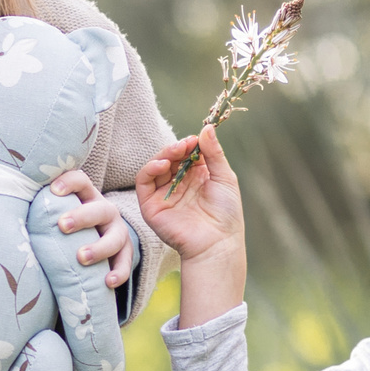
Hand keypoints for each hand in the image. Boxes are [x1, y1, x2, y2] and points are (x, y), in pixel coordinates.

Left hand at [46, 168, 137, 288]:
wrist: (95, 238)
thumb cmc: (65, 225)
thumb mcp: (54, 213)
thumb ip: (38, 211)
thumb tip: (2, 216)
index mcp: (85, 196)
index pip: (81, 181)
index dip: (69, 182)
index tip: (53, 190)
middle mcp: (104, 210)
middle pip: (98, 209)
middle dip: (81, 217)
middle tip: (62, 225)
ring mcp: (117, 230)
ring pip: (115, 236)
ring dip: (99, 247)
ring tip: (81, 258)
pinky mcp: (125, 251)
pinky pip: (125, 262)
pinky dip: (119, 272)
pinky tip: (108, 282)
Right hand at [136, 128, 248, 328]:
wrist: (217, 243)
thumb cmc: (226, 214)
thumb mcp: (225, 177)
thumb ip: (214, 153)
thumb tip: (206, 127)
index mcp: (196, 177)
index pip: (186, 153)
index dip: (189, 144)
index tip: (195, 139)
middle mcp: (178, 184)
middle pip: (169, 158)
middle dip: (176, 148)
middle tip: (186, 144)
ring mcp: (163, 194)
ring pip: (155, 166)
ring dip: (163, 155)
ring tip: (176, 152)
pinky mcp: (151, 206)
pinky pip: (144, 182)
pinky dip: (150, 169)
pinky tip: (163, 164)